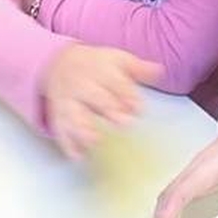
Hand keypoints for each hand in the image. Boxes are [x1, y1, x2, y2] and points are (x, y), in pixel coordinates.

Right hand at [42, 43, 161, 159]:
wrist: (60, 65)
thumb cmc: (96, 66)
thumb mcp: (118, 61)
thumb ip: (138, 69)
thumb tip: (159, 70)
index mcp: (99, 70)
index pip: (114, 81)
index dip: (127, 94)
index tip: (138, 107)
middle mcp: (81, 85)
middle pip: (94, 97)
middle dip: (109, 109)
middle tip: (124, 123)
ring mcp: (67, 101)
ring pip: (73, 115)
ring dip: (84, 129)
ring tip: (96, 141)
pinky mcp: (58, 116)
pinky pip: (60, 131)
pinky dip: (68, 145)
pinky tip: (78, 156)